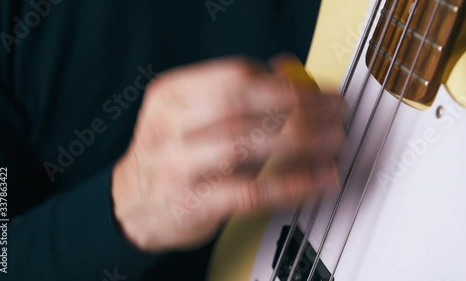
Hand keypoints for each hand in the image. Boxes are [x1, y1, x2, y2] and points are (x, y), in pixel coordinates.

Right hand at [111, 55, 344, 251]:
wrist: (130, 205)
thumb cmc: (170, 155)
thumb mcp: (189, 115)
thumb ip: (234, 93)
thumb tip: (289, 70)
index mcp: (171, 95)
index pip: (234, 76)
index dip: (283, 82)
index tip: (315, 89)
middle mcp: (169, 126)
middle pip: (241, 105)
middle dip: (297, 106)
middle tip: (335, 110)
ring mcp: (177, 166)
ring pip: (245, 145)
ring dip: (300, 141)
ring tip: (334, 140)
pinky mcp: (192, 204)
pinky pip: (249, 192)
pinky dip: (290, 185)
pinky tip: (318, 181)